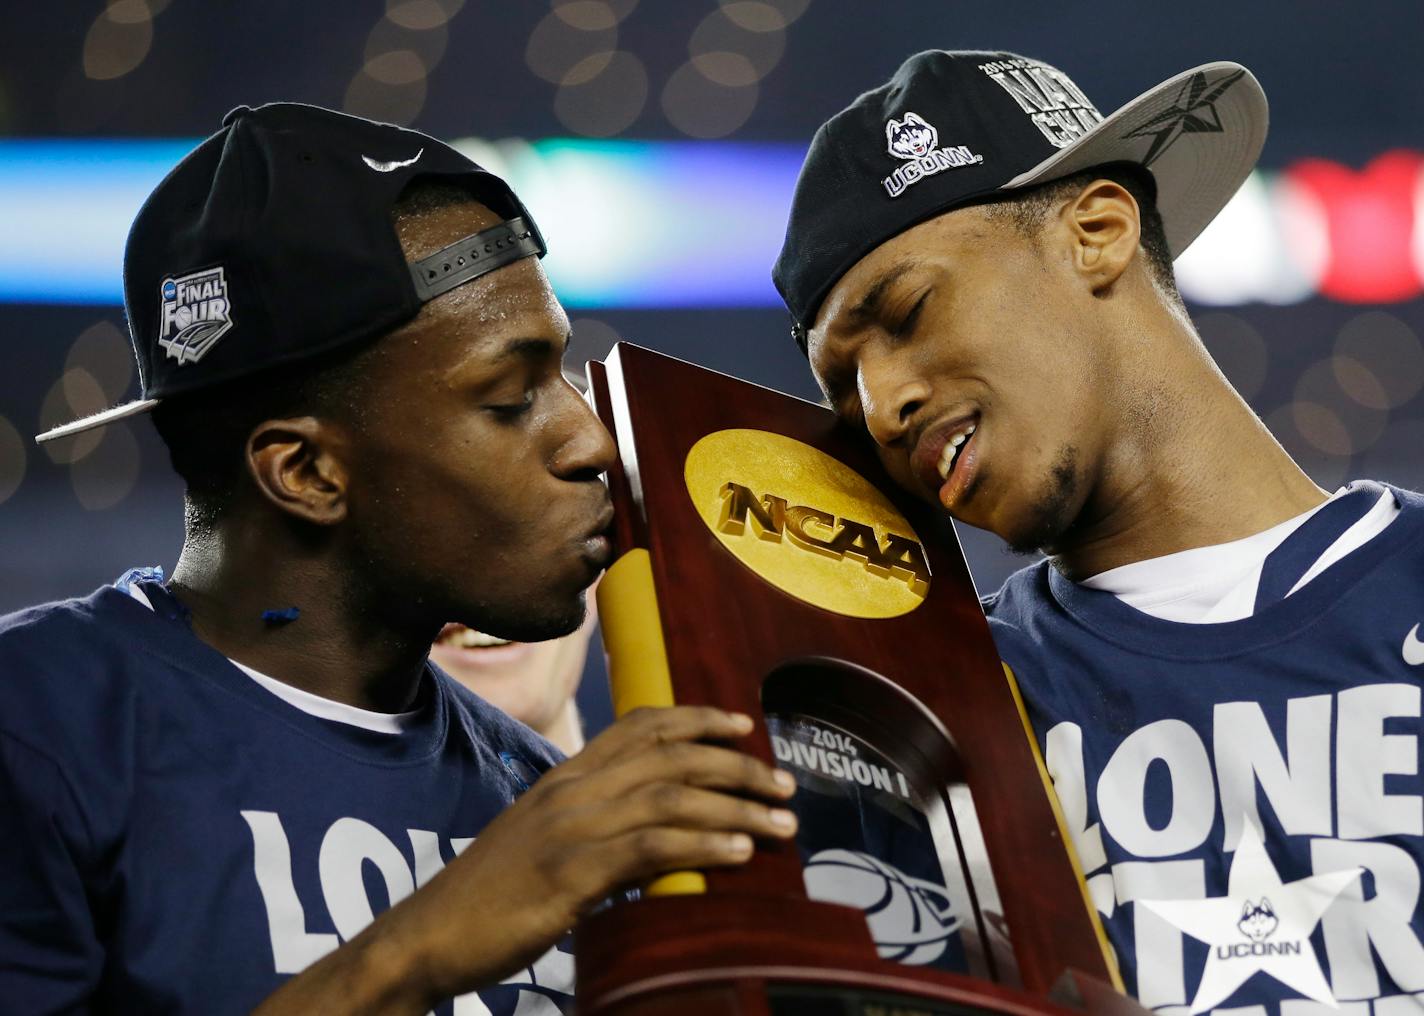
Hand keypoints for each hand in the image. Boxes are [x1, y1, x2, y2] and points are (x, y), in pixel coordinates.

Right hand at [253, 706, 795, 1013]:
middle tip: (784, 784)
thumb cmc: (489, 894)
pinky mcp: (570, 873)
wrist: (428, 933)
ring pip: (671, 795)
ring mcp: (570, 827)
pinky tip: (737, 853)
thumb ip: (594, 824)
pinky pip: (650, 847)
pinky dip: (701, 844)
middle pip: (670, 754)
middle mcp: (571, 788)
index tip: (741, 725)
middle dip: (736, 764)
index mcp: (564, 775)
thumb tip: (652, 833)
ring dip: (735, 806)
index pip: (640, 725)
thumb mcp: (544, 841)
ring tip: (781, 825)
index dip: (696, 718)